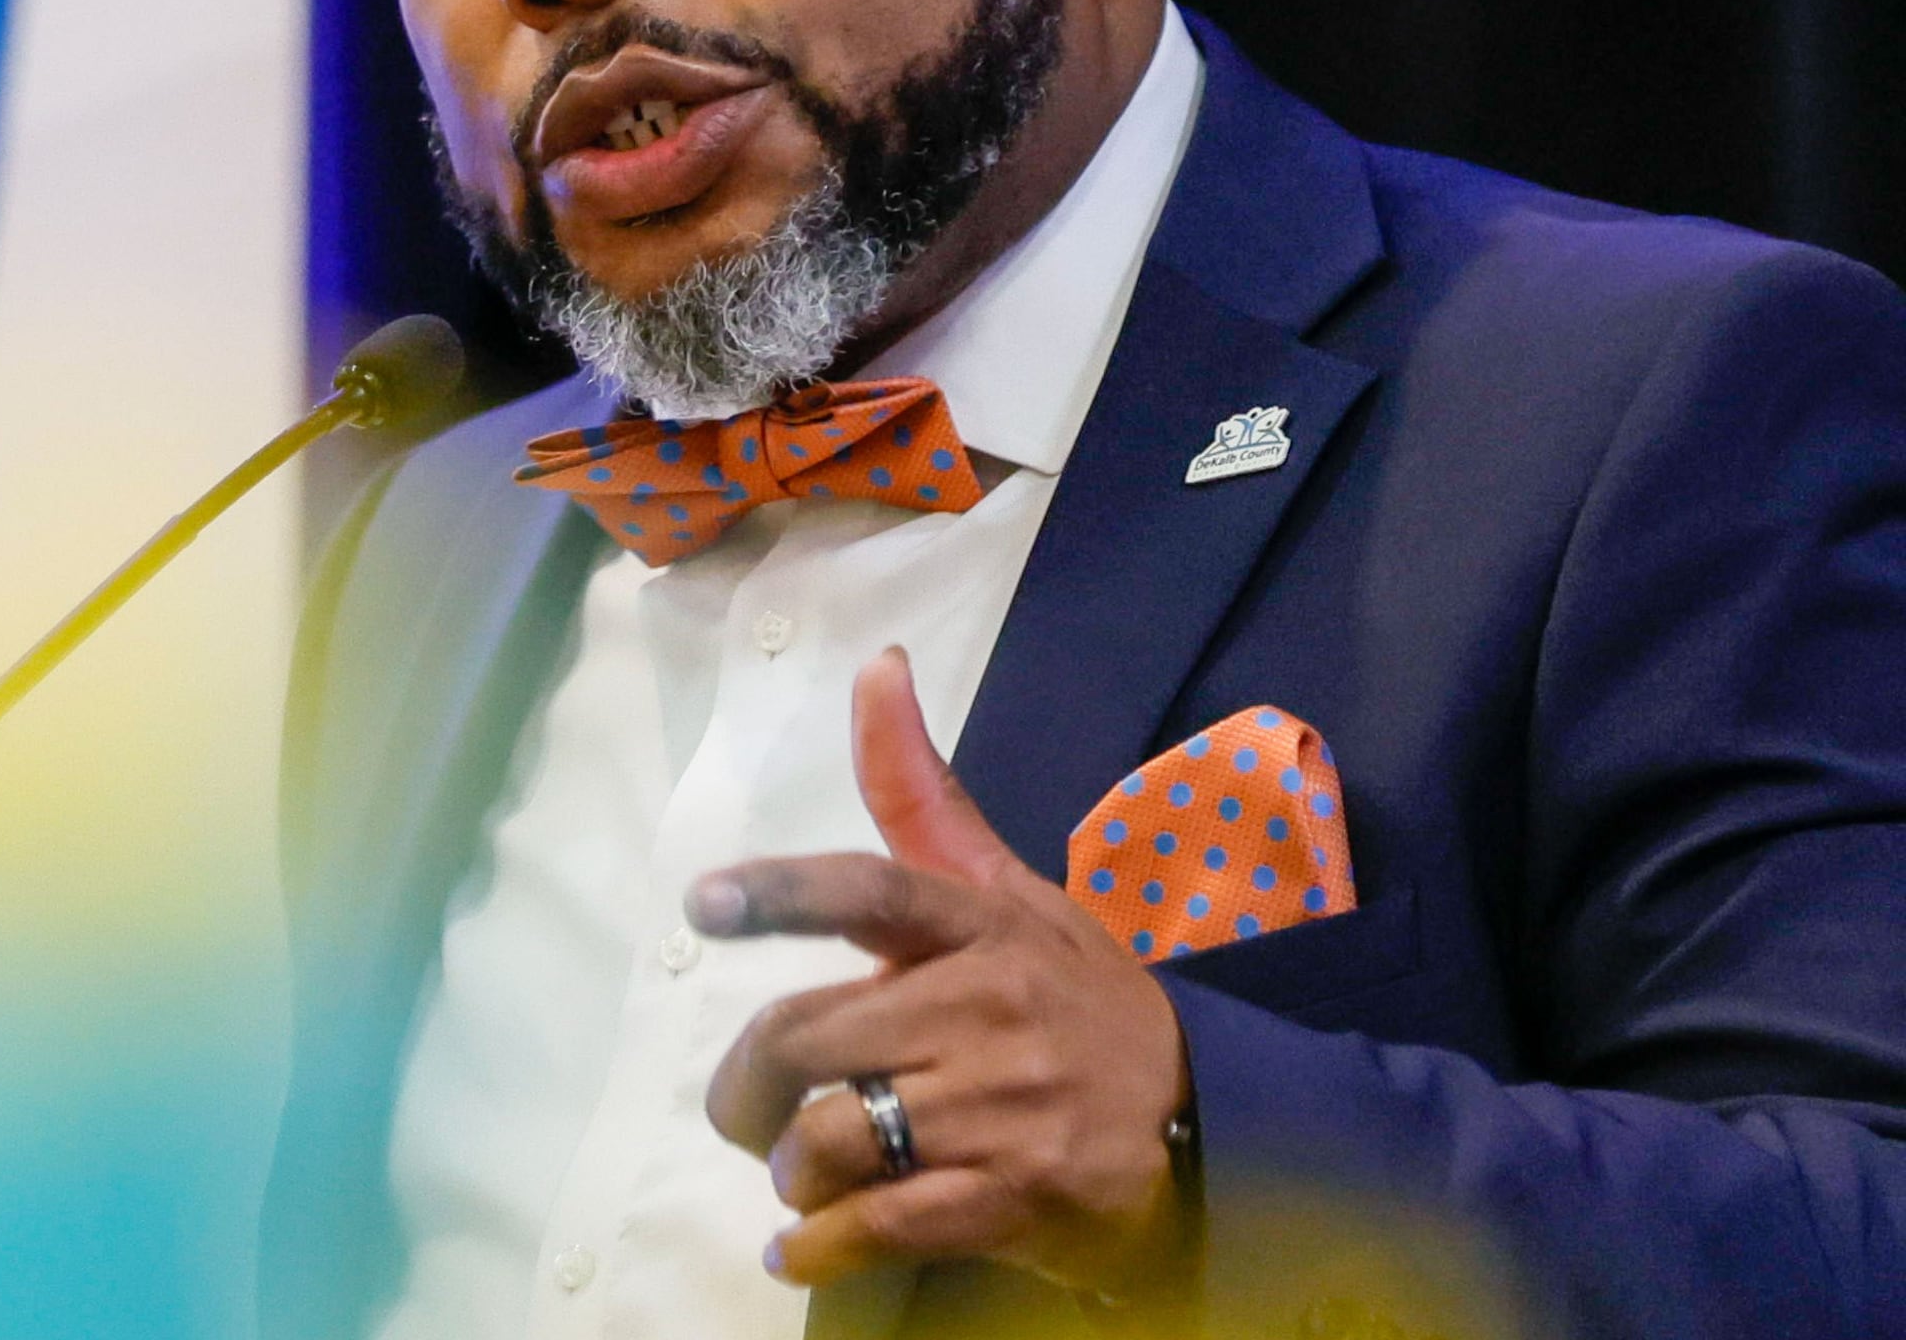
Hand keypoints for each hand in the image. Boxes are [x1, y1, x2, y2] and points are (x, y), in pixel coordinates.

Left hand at [691, 646, 1194, 1296]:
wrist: (1207, 1125)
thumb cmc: (1078, 999)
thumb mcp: (1013, 892)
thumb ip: (923, 796)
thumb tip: (876, 666)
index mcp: (981, 927)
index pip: (871, 890)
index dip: (781, 894)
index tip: (706, 902)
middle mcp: (989, 1010)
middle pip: (806, 1036)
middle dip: (746, 1088)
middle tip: (747, 1113)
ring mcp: (1005, 1109)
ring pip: (832, 1138)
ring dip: (792, 1170)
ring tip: (805, 1176)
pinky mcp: (1017, 1198)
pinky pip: (880, 1224)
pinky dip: (820, 1245)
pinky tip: (806, 1246)